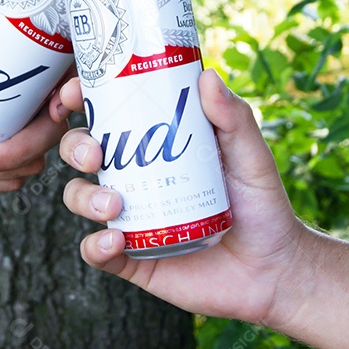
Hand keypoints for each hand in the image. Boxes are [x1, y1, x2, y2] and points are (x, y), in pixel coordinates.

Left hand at [0, 35, 68, 191]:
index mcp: (22, 63)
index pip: (66, 75)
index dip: (73, 93)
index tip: (54, 107)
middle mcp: (32, 99)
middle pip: (54, 129)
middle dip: (23, 150)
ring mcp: (24, 131)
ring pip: (35, 160)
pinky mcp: (11, 157)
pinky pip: (15, 179)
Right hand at [56, 68, 312, 327]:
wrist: (273, 272)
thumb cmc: (263, 206)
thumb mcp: (251, 156)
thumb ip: (234, 118)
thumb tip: (208, 75)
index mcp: (157, 145)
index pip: (110, 114)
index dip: (83, 99)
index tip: (74, 93)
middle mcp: (137, 178)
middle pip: (83, 152)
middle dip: (76, 147)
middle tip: (95, 155)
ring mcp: (131, 218)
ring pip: (80, 198)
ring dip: (85, 197)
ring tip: (115, 206)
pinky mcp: (133, 258)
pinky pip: (96, 251)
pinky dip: (96, 245)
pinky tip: (116, 240)